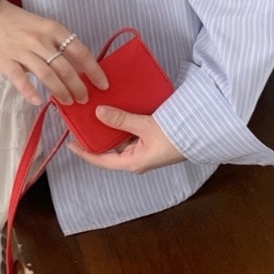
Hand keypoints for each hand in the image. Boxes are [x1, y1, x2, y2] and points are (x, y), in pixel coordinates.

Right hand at [0, 0, 108, 106]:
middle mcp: (40, 40)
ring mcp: (22, 51)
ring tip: (68, 102)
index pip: (80, 51)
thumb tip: (78, 67)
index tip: (102, 84)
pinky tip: (39, 101)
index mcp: (53, 29)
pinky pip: (20, 80)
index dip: (94, 69)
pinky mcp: (5, 62)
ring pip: (47, 75)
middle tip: (84, 99)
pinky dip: (30, 92)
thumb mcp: (44, 26)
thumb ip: (58, 44)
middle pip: (65, 68)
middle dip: (78, 86)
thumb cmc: (19, 22)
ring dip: (60, 91)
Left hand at [67, 106, 185, 173]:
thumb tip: (98, 112)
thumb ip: (121, 120)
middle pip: (108, 149)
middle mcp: (135, 159)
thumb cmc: (175, 136)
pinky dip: (122, 124)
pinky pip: (131, 133)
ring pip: (119, 140)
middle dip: (96, 135)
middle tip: (82, 120)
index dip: (84, 152)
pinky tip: (117, 111)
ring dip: (109, 128)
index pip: (100, 160)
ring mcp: (144, 150)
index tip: (70, 142)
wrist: (203, 135)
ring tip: (96, 112)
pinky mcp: (151, 141)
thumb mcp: (145, 126)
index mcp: (131, 162)